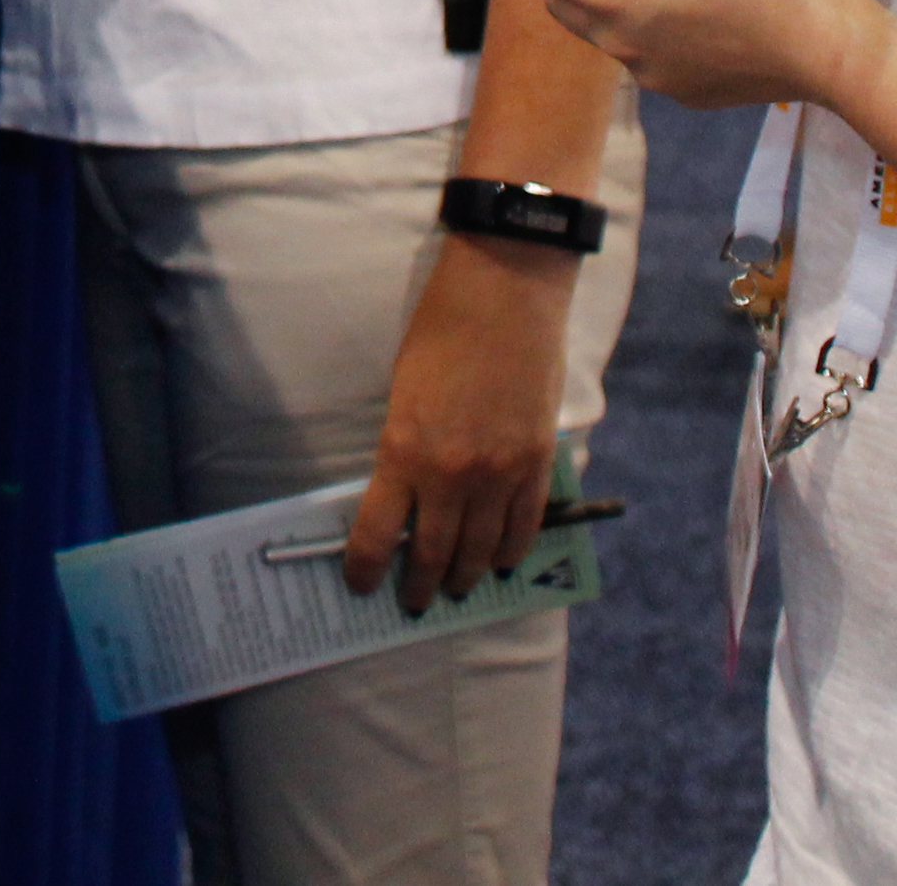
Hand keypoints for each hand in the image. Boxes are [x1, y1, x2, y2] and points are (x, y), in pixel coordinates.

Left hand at [342, 234, 576, 612]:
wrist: (506, 295)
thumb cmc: (442, 332)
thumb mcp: (403, 393)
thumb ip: (402, 449)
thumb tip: (401, 498)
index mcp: (403, 452)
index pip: (375, 533)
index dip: (364, 568)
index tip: (359, 584)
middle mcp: (450, 475)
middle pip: (431, 553)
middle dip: (418, 585)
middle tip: (411, 601)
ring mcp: (499, 475)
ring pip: (479, 551)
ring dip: (463, 576)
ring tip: (453, 588)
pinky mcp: (537, 465)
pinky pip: (523, 527)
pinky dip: (509, 552)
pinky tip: (498, 562)